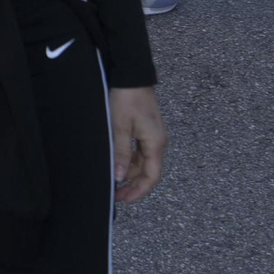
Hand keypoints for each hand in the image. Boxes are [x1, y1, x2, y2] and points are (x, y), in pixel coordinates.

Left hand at [109, 86, 166, 203]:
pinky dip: (130, 160)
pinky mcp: (147, 129)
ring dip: (130, 173)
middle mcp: (158, 142)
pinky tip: (118, 163)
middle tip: (116, 195)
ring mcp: (153, 135)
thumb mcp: (120, 126)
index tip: (124, 199)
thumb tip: (120, 177)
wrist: (132, 73)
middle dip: (133, 185)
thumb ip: (121, 152)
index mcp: (155, 144)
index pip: (151, 177)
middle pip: (148, 171)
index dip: (139, 191)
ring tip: (114, 181)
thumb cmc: (127, 97)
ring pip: (143, 162)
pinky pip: (140, 151)